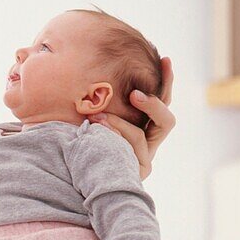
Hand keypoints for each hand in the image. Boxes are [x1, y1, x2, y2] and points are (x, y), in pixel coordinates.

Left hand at [90, 57, 175, 180]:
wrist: (72, 180)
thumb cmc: (81, 142)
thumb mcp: (94, 118)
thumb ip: (103, 102)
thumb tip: (97, 69)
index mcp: (145, 128)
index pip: (163, 102)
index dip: (166, 82)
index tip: (164, 59)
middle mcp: (149, 145)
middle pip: (167, 121)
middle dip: (153, 104)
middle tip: (134, 94)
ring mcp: (144, 160)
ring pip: (141, 136)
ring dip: (119, 123)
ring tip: (96, 117)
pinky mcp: (135, 173)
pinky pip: (128, 151)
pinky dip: (114, 138)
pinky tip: (96, 131)